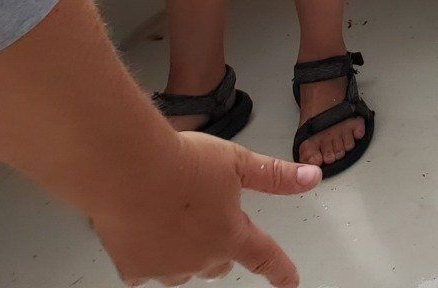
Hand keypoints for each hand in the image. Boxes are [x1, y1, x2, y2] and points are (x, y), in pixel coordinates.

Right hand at [88, 132, 319, 286]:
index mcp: (230, 235)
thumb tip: (311, 178)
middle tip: (209, 219)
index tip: (290, 282)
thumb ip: (275, 176)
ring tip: (175, 219)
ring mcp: (165, 268)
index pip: (264, 257)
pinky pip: (146, 270)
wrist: (127, 170)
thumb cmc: (180, 163)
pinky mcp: (132, 268)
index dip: (281, 271)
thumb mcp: (238, 162)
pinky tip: (145, 230)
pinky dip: (150, 256)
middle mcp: (199, 258)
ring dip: (186, 253)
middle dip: (221, 248)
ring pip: (184, 269)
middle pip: (220, 264)